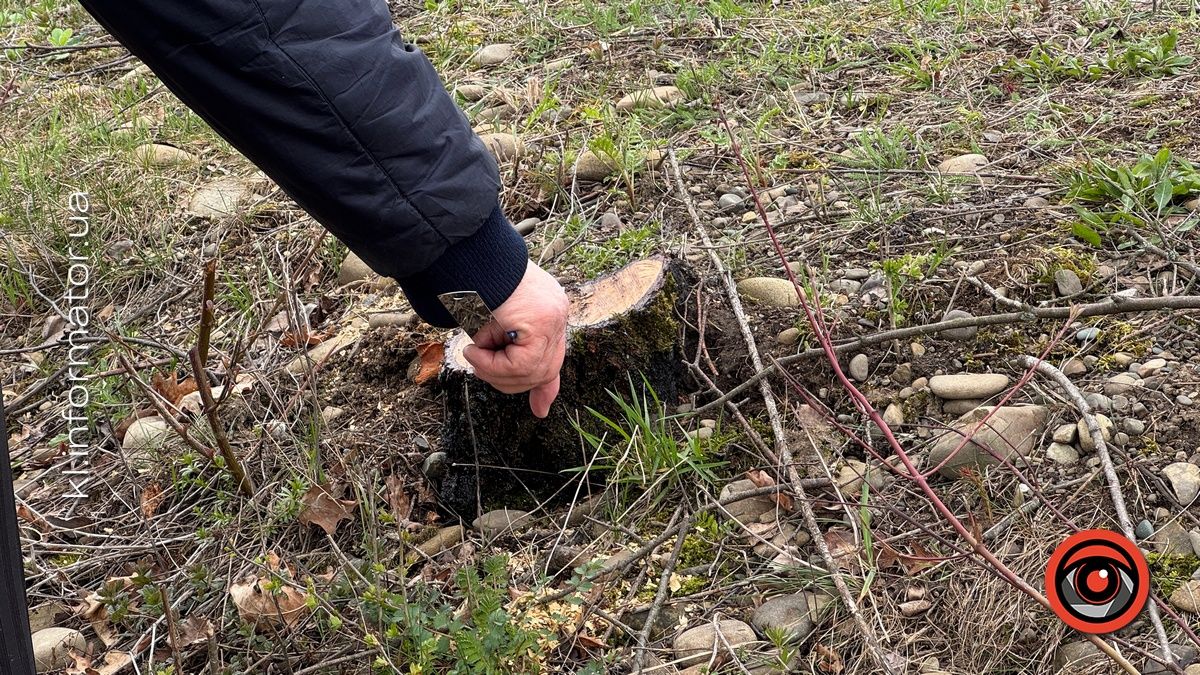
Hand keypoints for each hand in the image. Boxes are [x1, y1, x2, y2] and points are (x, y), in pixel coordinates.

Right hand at [462, 260, 568, 417]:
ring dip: (492, 370)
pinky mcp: (544, 322)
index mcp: (547, 311)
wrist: (463, 258)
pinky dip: (491, 365)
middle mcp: (556, 313)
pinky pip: (520, 365)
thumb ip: (504, 351)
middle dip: (507, 379)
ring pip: (529, 372)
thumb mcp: (489, 323)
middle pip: (543, 371)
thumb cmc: (468, 287)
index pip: (554, 357)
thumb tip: (506, 384)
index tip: (540, 411)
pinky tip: (474, 349)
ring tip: (472, 351)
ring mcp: (554, 316)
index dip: (545, 388)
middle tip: (477, 362)